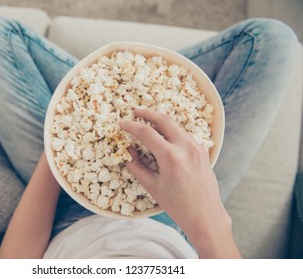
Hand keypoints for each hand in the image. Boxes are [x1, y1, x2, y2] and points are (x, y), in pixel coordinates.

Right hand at [120, 109, 240, 257]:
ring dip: (160, 121)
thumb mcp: (152, 187)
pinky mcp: (202, 151)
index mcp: (171, 157)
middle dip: (147, 113)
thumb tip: (128, 152)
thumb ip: (137, 167)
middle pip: (164, 119)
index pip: (146, 133)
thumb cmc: (178, 205)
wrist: (206, 216)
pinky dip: (171, 131)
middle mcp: (186, 147)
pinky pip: (184, 135)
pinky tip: (163, 137)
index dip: (131, 126)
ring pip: (175, 125)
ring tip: (147, 123)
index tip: (122, 123)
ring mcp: (197, 147)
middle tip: (135, 111)